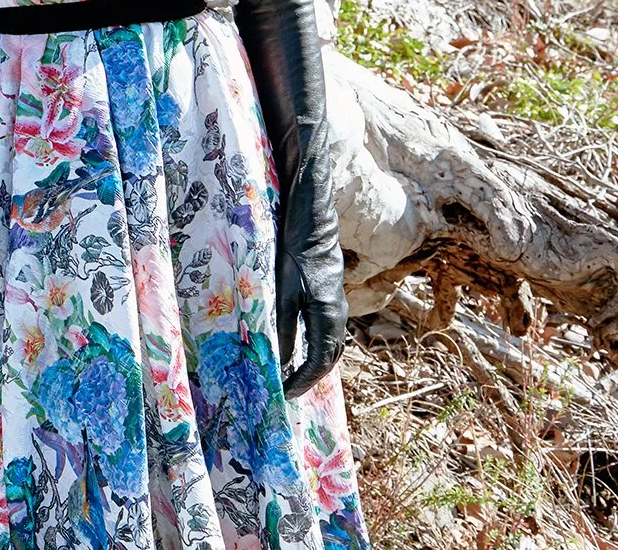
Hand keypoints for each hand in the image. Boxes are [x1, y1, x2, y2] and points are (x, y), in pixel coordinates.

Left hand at [274, 153, 348, 398]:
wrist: (312, 222)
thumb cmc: (295, 255)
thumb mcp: (284, 293)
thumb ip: (283, 327)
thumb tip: (279, 359)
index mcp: (327, 318)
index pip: (318, 362)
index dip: (302, 381)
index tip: (285, 395)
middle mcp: (337, 316)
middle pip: (328, 359)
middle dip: (309, 377)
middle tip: (287, 390)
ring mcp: (337, 307)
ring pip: (329, 347)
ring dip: (313, 364)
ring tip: (291, 375)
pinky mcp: (331, 297)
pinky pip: (326, 333)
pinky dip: (314, 348)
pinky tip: (297, 347)